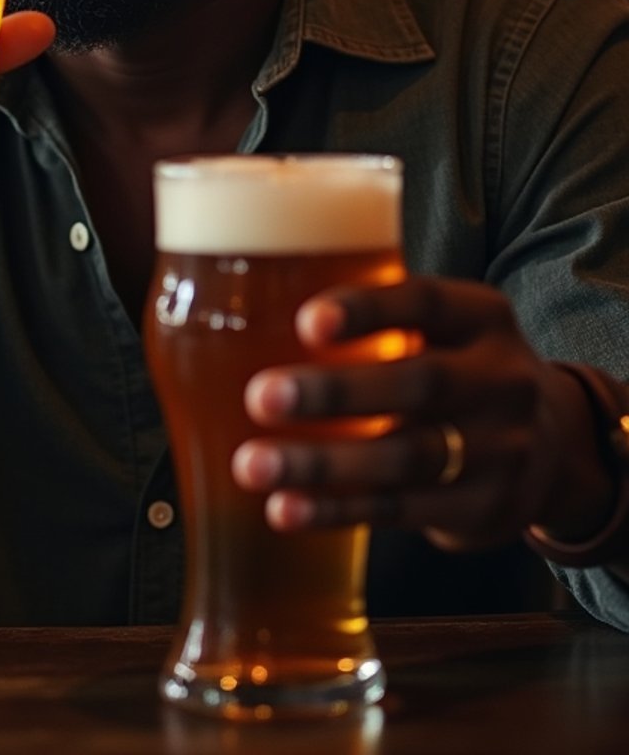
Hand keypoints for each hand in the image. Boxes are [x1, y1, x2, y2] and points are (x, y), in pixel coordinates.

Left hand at [231, 276, 614, 550]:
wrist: (553, 447)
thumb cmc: (457, 366)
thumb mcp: (443, 328)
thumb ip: (374, 315)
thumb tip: (248, 292)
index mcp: (482, 317)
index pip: (426, 302)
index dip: (367, 310)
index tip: (307, 322)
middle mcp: (501, 379)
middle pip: (419, 385)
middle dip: (335, 392)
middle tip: (261, 396)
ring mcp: (500, 451)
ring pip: (407, 457)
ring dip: (323, 462)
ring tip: (252, 463)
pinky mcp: (482, 510)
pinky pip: (400, 510)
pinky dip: (337, 510)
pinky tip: (285, 508)